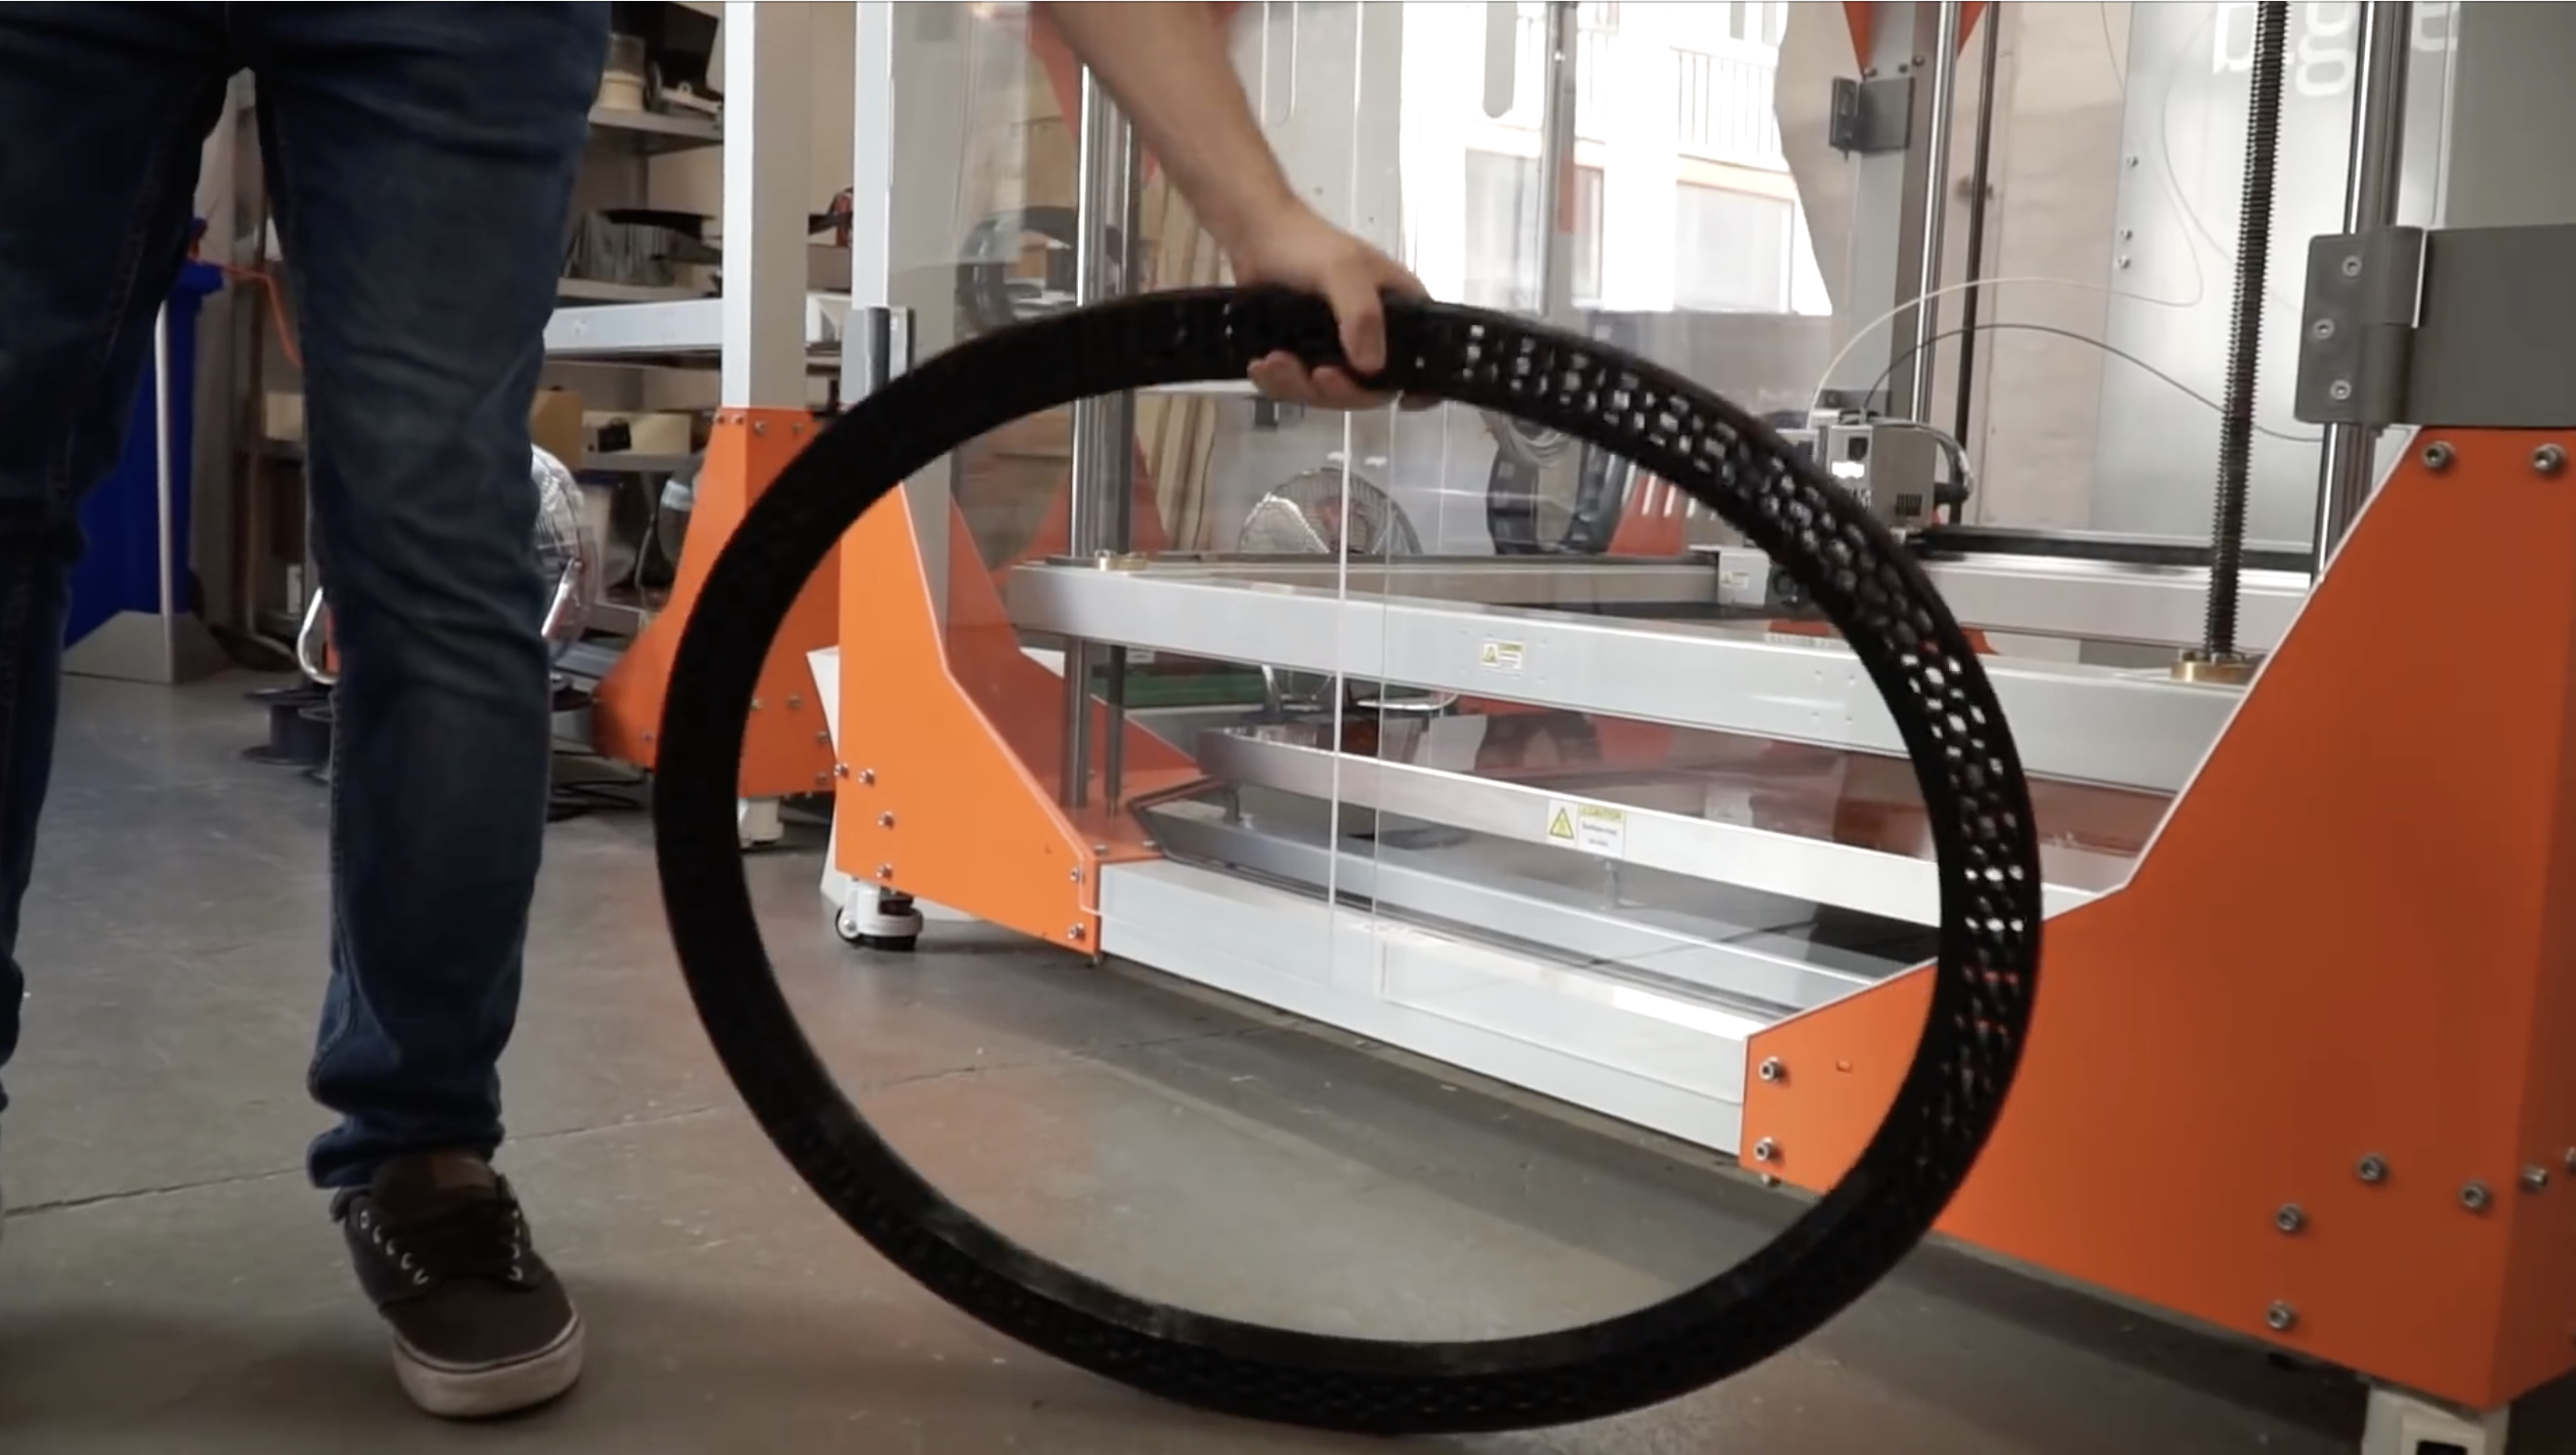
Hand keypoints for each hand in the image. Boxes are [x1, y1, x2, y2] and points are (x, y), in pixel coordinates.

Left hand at [1228, 202, 1429, 410]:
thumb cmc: (1306, 244)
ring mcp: (1340, 347)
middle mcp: (1376, 334)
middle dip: (1339, 389)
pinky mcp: (1307, 354)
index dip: (1421, 387)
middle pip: (1371, 388)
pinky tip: (1261, 366)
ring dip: (1299, 386)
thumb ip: (1362, 314)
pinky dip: (1280, 383)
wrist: (1255, 234)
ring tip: (1272, 361)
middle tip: (1314, 374)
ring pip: (1331, 391)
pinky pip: (1300, 386)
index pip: (1424, 358)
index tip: (1402, 402)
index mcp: (1401, 310)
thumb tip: (1371, 367)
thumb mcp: (1343, 270)